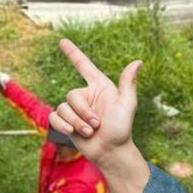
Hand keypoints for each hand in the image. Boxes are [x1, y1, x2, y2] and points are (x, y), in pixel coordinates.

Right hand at [49, 39, 141, 167]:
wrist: (111, 151)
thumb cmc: (121, 128)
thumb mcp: (127, 105)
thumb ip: (128, 83)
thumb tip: (138, 61)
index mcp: (99, 87)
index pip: (83, 65)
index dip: (73, 53)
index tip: (62, 40)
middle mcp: (86, 95)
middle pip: (71, 95)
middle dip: (83, 112)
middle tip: (97, 125)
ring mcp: (75, 110)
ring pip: (63, 108)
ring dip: (76, 123)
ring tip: (90, 132)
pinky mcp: (66, 122)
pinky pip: (54, 117)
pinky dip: (62, 125)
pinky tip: (72, 133)